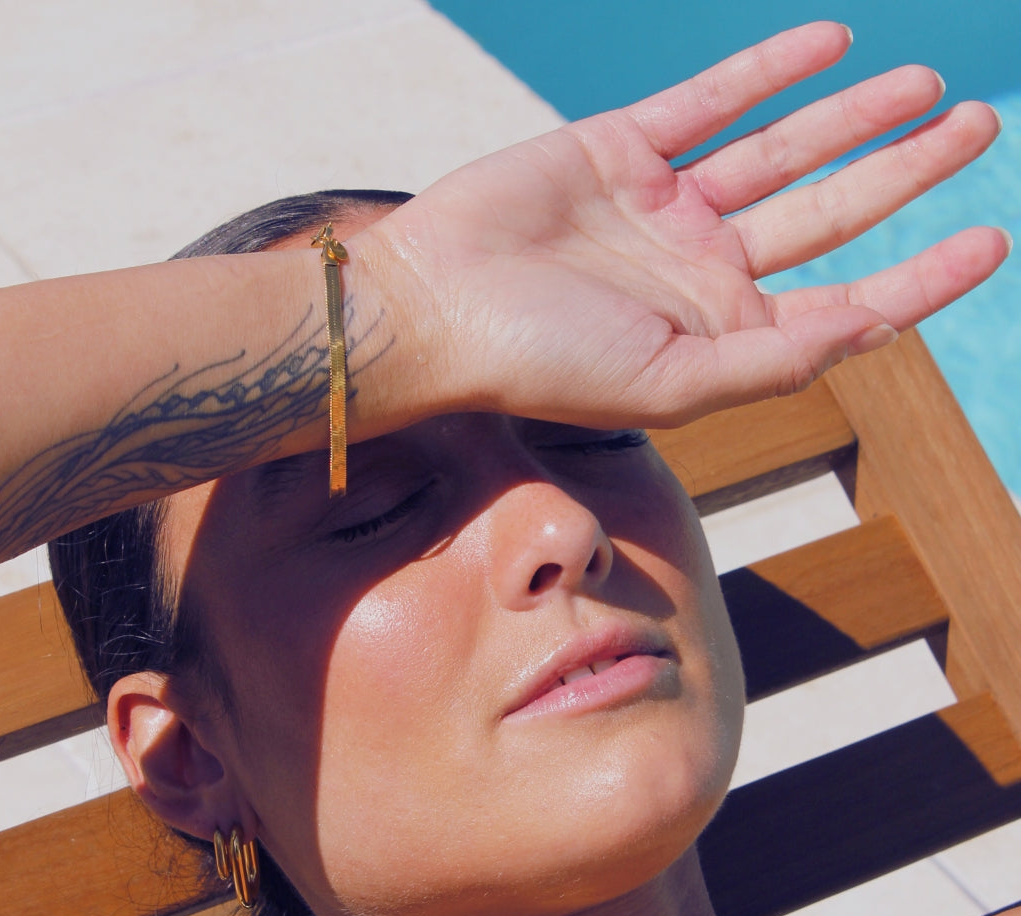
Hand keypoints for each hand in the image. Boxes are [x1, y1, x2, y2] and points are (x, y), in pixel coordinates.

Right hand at [369, 22, 1006, 426]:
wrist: (436, 308)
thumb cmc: (541, 364)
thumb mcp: (671, 385)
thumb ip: (771, 362)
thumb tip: (869, 333)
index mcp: (722, 337)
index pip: (844, 305)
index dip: (921, 276)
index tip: (990, 241)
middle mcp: (705, 272)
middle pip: (830, 214)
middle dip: (906, 174)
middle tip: (977, 128)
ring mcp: (666, 207)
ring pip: (784, 151)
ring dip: (855, 117)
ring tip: (927, 85)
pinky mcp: (621, 149)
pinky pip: (712, 100)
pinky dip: (769, 71)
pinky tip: (829, 45)